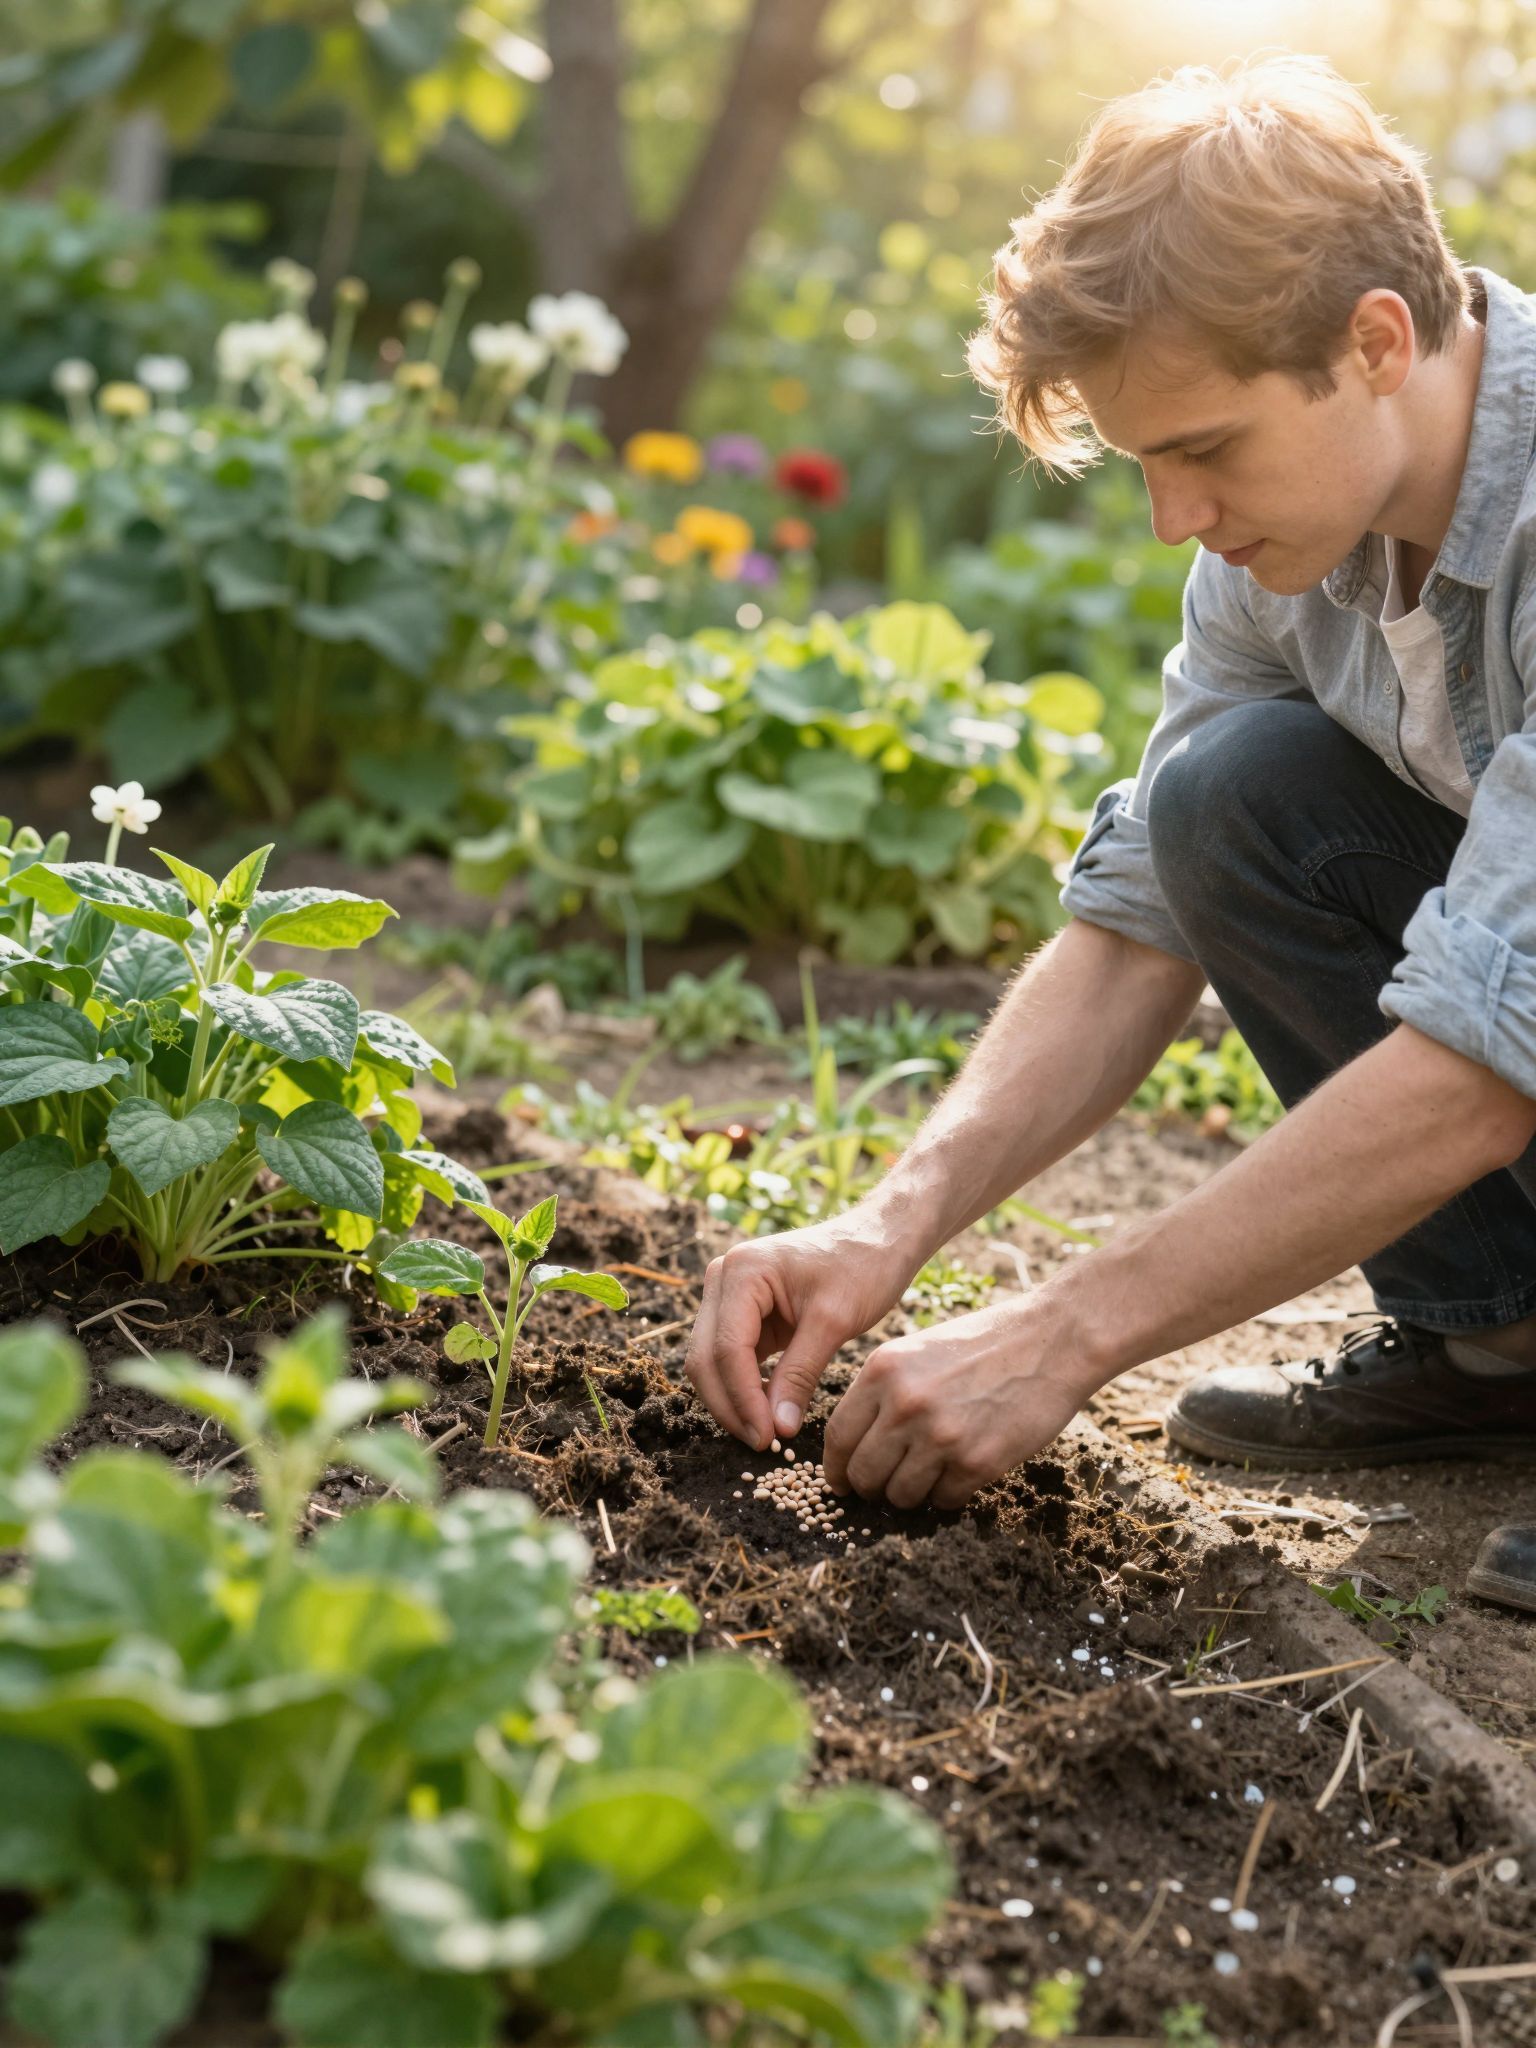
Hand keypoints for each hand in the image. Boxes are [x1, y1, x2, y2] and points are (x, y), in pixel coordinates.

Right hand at [684, 1215, 918, 1450]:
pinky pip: (730, 1358)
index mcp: (742, 1271)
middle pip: (706, 1357)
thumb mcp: (834, 1321)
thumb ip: (800, 1374)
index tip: (767, 1439)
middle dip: (730, 1406)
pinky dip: (744, 1387)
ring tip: (767, 1434)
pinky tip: (769, 1411)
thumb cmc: (863, 1267)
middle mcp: (724, 1278)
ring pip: (711, 1362)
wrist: (879, 1239)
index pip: (726, 1349)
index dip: (742, 1400)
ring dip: (733, 1401)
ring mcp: (729, 1294)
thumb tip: (777, 1429)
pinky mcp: (742, 1312)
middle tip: (763, 1445)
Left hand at [822, 1294, 1096, 1509]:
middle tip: (885, 1488)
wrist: (1052, 1341)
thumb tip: (856, 1446)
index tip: (842, 1482)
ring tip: (932, 1475)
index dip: (837, 1468)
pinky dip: (950, 1494)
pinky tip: (964, 1470)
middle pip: (864, 1474)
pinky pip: (945, 1500)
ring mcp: (940, 1436)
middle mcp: (904, 1404)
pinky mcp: (977, 1461)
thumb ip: (884, 1392)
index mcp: (882, 1371)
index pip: (838, 1437)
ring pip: (901, 1495)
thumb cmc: (985, 1344)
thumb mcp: (919, 1351)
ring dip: (912, 1495)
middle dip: (871, 1489)